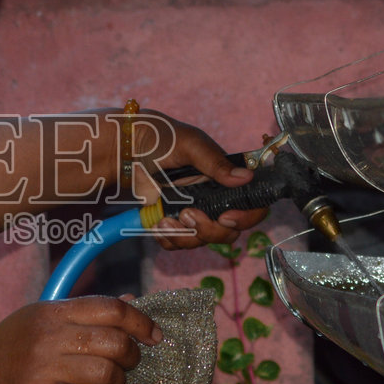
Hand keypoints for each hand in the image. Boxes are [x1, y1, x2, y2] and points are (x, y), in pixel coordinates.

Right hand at [0, 297, 161, 383]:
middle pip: (114, 342)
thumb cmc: (14, 344)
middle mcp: (50, 334)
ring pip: (104, 373)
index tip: (154, 336)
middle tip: (127, 365)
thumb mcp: (46, 317)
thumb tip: (131, 301)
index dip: (141, 322)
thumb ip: (87, 312)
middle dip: (131, 357)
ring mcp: (43, 365)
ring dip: (116, 383)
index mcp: (55, 310)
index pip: (111, 308)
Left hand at [130, 110, 269, 249]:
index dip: (246, 218)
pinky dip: (168, 238)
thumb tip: (246, 178)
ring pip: (203, 241)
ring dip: (185, 235)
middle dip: (210, 230)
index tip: (226, 217)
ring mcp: (195, 213)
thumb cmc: (164, 140)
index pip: (252, 206)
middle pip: (229, 232)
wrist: (130, 148)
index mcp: (227, 180)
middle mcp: (215, 200)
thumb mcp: (192, 145)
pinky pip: (178, 243)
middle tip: (188, 214)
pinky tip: (157, 223)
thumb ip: (216, 163)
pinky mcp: (174, 223)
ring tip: (164, 219)